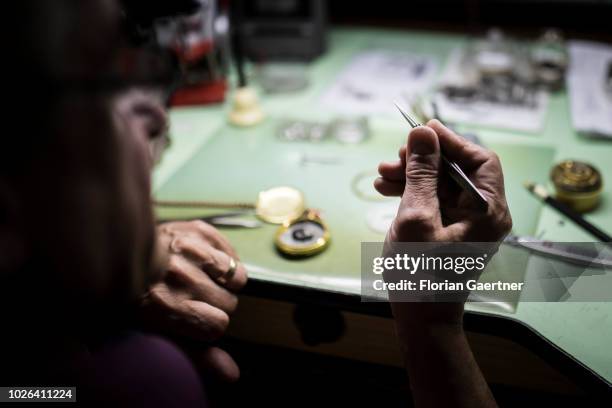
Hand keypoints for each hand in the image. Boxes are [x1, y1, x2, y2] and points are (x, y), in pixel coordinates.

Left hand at [141, 220, 247, 381]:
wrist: (114, 254)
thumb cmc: (136, 298)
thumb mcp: (159, 333)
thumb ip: (197, 355)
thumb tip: (233, 374)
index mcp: (167, 306)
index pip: (218, 324)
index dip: (209, 324)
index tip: (193, 318)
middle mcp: (179, 275)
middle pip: (229, 302)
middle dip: (215, 303)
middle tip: (192, 296)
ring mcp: (189, 248)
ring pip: (237, 276)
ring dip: (224, 280)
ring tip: (201, 278)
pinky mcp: (198, 229)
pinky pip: (232, 253)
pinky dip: (225, 259)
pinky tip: (205, 262)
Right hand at [374, 119, 511, 324]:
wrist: (420, 318)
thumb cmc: (420, 274)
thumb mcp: (416, 217)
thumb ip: (420, 173)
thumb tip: (421, 132)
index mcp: (488, 211)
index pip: (479, 160)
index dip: (451, 141)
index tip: (421, 130)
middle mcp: (483, 213)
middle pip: (457, 169)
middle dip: (423, 160)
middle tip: (393, 159)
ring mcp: (466, 222)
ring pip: (441, 182)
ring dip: (412, 174)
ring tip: (381, 175)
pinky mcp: (449, 229)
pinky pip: (433, 199)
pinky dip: (411, 191)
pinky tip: (385, 188)